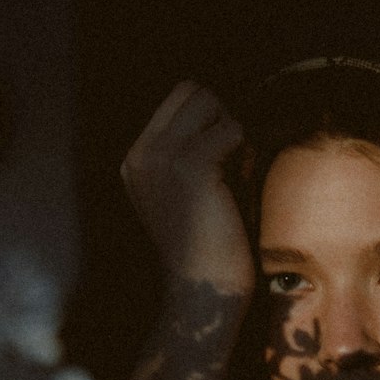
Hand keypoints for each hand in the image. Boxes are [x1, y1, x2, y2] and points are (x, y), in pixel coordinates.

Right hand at [120, 81, 254, 296]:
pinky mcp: (191, 167)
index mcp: (135, 160)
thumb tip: (222, 110)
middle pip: (191, 90)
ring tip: (231, 171)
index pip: (176, 98)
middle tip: (228, 159)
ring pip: (210, 101)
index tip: (218, 156)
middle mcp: (142, 154)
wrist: (203, 289)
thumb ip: (187, 153)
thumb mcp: (182, 193)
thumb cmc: (206, 245)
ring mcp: (162, 158)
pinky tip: (238, 182)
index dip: (208, 117)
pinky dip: (244, 150)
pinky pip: (232, 129)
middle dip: (219, 115)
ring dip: (231, 130)